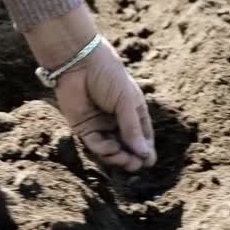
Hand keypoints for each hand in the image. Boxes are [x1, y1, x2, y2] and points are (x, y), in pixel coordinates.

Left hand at [23, 5, 155, 171]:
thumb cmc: (108, 76)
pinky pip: (95, 145)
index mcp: (131, 112)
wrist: (79, 63)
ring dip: (119, 157)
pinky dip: (104, 150)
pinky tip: (111, 149)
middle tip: (137, 165)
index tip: (149, 162)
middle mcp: (116, 121)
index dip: (145, 150)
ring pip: (111, 149)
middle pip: (126, 146)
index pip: (142, 136)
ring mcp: (100, 125)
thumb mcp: (126, 102)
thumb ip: (132, 128)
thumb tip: (144, 154)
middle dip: (132, 158)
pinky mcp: (84, 128)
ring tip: (126, 160)